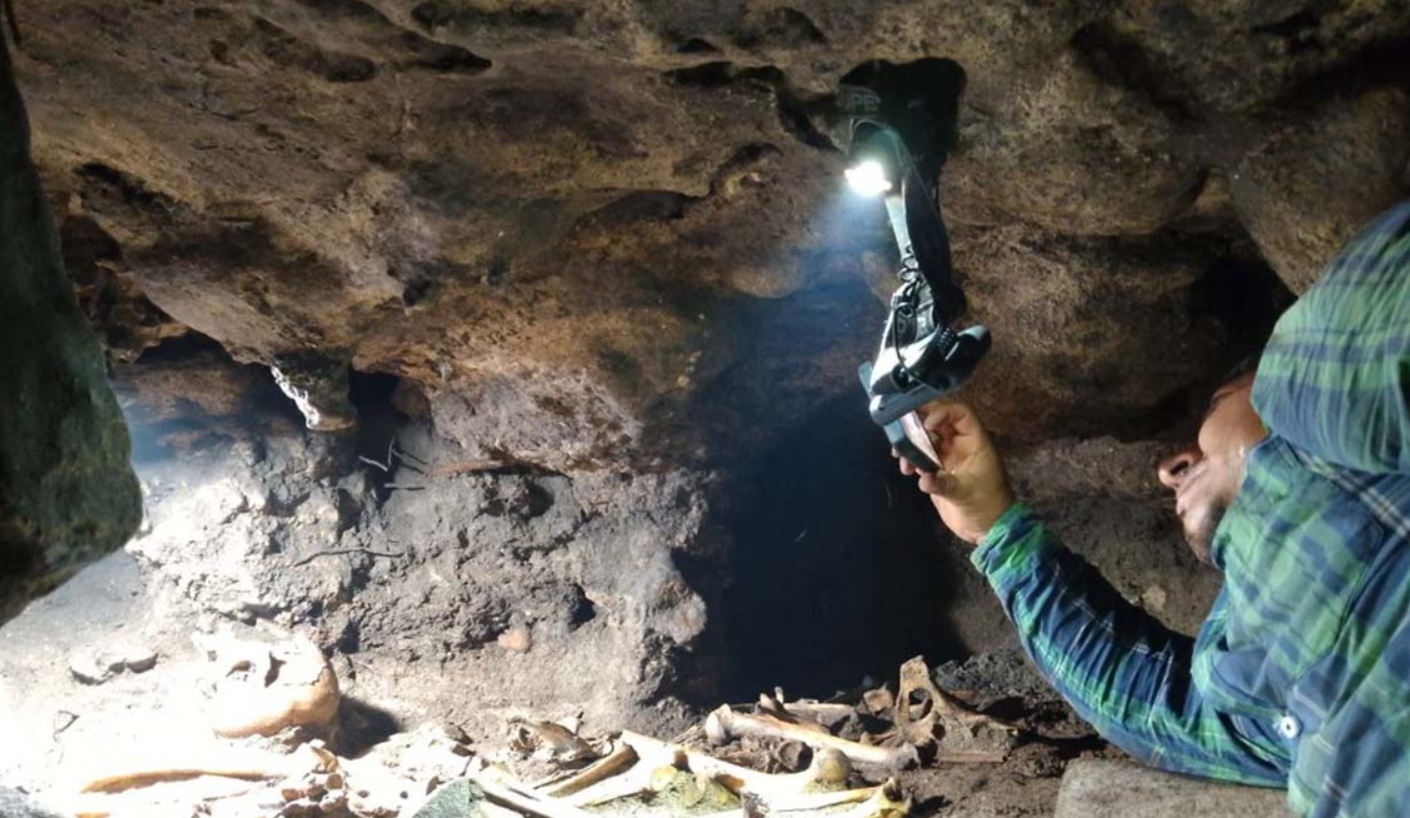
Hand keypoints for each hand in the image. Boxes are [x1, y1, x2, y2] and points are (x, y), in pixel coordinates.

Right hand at [895, 402, 1015, 543]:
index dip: (944, 412)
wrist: (986, 528)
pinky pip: (921, 456)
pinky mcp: (937, 470)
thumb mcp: (966, 494)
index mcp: (975, 442)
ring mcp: (948, 457)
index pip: (961, 414)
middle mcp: (960, 445)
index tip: (928, 424)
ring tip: (900, 455)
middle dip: (919, 421)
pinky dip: (910, 459)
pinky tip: (906, 470)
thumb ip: (944, 485)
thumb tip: (924, 480)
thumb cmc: (986, 506)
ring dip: (911, 443)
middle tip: (900, 424)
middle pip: (939, 421)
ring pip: (926, 438)